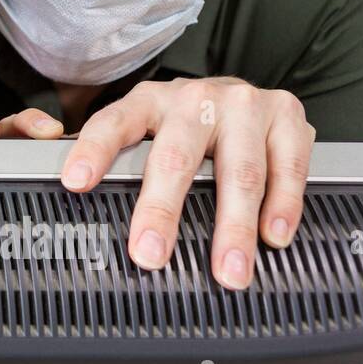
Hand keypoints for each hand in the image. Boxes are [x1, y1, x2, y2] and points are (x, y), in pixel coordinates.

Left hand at [61, 77, 313, 289]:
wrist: (241, 93)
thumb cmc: (184, 122)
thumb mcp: (145, 126)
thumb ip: (115, 156)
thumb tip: (73, 194)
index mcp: (148, 101)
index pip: (113, 124)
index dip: (93, 151)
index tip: (76, 182)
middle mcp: (195, 99)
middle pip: (176, 157)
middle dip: (161, 210)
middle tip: (149, 255)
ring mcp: (244, 105)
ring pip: (238, 170)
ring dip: (233, 226)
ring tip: (227, 270)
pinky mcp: (287, 116)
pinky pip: (288, 166)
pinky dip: (283, 205)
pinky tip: (273, 236)